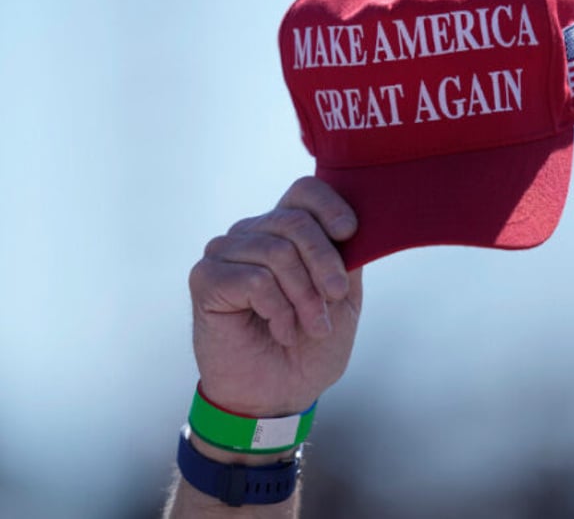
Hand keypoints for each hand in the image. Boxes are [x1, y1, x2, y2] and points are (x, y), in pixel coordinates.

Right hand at [188, 177, 362, 416]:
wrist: (279, 394)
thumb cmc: (310, 346)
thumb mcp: (342, 297)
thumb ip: (346, 256)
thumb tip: (354, 225)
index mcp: (286, 231)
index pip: (304, 192)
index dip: (330, 206)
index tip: (350, 233)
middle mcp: (253, 233)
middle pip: (295, 222)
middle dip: (324, 265)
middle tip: (332, 302)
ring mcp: (225, 252)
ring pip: (277, 252)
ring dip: (303, 297)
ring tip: (309, 326)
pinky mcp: (206, 278)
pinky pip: (254, 279)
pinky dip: (276, 309)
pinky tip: (279, 330)